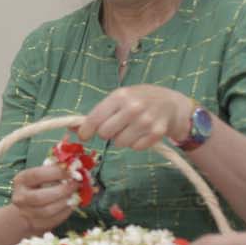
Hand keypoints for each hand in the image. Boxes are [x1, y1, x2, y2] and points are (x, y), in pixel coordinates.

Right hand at [10, 163, 75, 234]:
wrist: (25, 209)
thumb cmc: (38, 187)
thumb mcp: (42, 176)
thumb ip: (55, 171)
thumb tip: (76, 167)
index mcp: (21, 180)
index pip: (37, 175)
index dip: (56, 173)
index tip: (72, 171)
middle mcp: (20, 197)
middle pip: (40, 197)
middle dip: (62, 191)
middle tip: (76, 185)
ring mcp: (25, 213)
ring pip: (47, 211)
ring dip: (64, 203)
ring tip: (74, 196)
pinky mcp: (34, 225)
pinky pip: (53, 221)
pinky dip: (65, 212)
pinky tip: (70, 205)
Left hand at [76, 85, 193, 150]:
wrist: (172, 103)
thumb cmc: (140, 99)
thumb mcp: (119, 98)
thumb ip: (98, 112)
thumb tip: (73, 129)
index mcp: (120, 96)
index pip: (95, 118)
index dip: (86, 130)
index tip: (83, 136)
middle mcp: (133, 108)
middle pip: (105, 133)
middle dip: (106, 133)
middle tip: (115, 127)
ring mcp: (146, 121)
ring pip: (119, 143)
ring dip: (121, 139)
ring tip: (130, 129)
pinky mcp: (156, 134)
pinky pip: (135, 148)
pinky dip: (136, 144)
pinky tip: (141, 133)